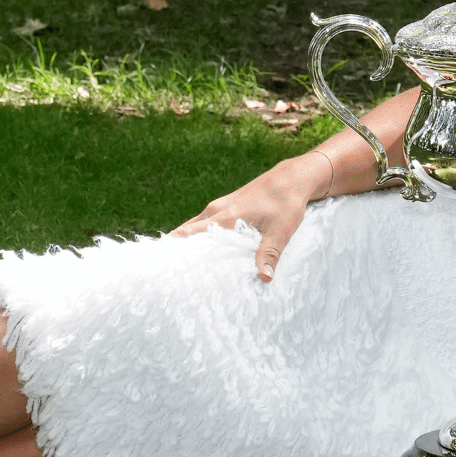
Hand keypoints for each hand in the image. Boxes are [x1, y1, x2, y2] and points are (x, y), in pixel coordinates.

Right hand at [170, 153, 332, 280]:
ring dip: (188, 242)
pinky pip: (205, 221)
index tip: (163, 265)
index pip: (191, 234)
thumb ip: (270, 254)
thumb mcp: (281, 231)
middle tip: (168, 271)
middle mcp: (217, 209)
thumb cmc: (286, 203)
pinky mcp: (227, 205)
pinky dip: (199, 234)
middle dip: (178, 249)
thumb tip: (264, 278)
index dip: (176, 249)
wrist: (292, 178)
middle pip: (187, 231)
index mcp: (226, 216)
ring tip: (180, 264)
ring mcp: (220, 205)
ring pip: (195, 225)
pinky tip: (202, 249)